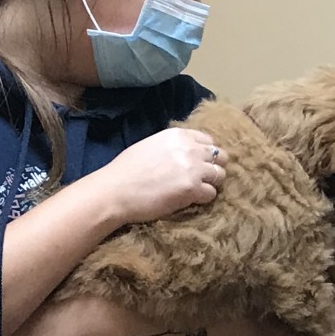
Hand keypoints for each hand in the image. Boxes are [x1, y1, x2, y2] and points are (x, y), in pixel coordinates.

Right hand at [90, 128, 226, 224]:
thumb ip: (173, 146)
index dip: (207, 154)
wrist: (114, 191)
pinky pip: (212, 193)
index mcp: (178, 135)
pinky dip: (204, 198)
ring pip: (220, 175)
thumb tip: (187, 152)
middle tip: (202, 179)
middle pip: (220, 156)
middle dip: (213, 167)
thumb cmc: (126, 170)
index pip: (208, 140)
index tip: (200, 163)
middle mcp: (189, 148)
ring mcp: (193, 168)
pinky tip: (190, 200)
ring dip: (212, 183)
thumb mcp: (152, 145)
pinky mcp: (192, 189)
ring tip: (197, 190)